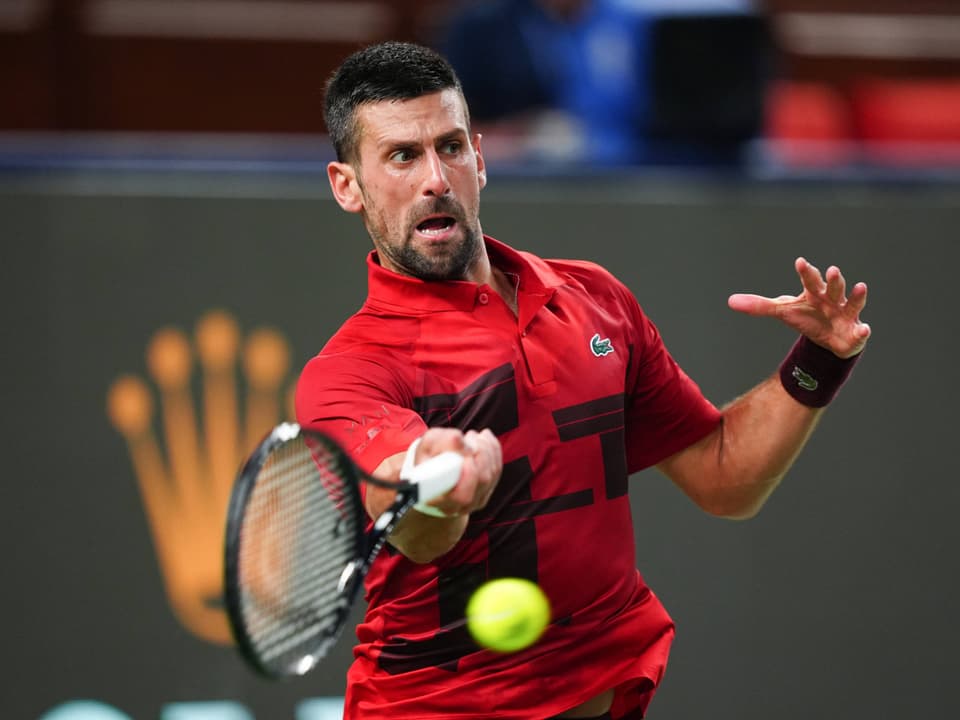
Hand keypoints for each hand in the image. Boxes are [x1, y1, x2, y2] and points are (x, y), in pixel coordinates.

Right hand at [415, 427, 501, 516]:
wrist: (432, 471)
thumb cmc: (428, 458)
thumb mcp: (428, 445)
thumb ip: (441, 442)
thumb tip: (458, 439)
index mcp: (436, 498)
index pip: (460, 495)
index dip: (469, 474)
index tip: (467, 454)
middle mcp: (456, 506)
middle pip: (481, 481)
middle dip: (480, 453)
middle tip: (469, 436)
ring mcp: (473, 502)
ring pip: (491, 475)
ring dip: (486, 449)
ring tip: (473, 436)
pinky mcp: (485, 493)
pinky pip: (496, 471)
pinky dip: (493, 450)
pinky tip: (484, 439)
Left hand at [728, 257, 870, 358]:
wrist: (827, 338)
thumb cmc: (807, 317)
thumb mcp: (783, 311)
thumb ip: (759, 306)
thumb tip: (730, 301)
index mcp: (814, 293)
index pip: (809, 280)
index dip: (806, 272)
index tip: (800, 262)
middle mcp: (832, 300)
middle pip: (832, 287)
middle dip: (833, 280)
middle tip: (831, 270)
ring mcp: (845, 314)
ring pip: (852, 303)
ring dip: (856, 295)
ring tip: (860, 286)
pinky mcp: (854, 332)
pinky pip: (861, 332)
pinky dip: (863, 331)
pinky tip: (864, 329)